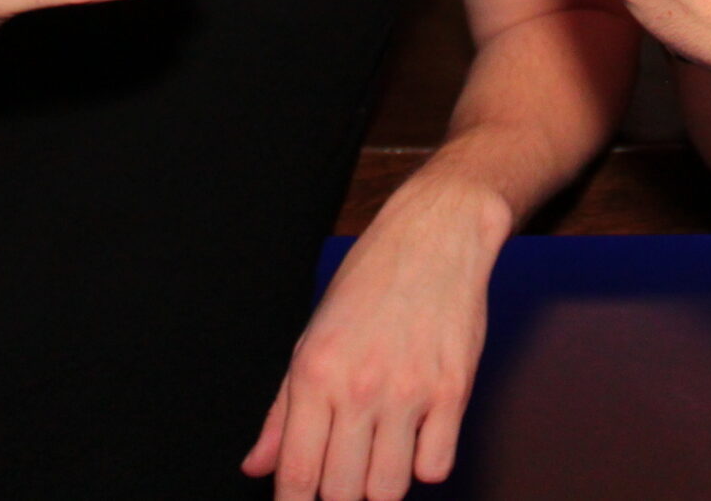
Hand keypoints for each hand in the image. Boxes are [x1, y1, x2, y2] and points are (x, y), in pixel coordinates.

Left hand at [242, 176, 506, 500]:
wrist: (435, 236)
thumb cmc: (370, 280)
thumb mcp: (312, 336)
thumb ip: (282, 411)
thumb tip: (256, 466)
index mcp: (314, 372)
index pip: (297, 475)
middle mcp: (359, 386)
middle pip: (343, 492)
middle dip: (340, 495)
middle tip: (345, 472)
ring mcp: (409, 391)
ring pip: (389, 489)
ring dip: (381, 484)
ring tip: (380, 458)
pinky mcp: (454, 391)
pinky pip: (436, 467)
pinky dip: (425, 464)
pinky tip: (417, 438)